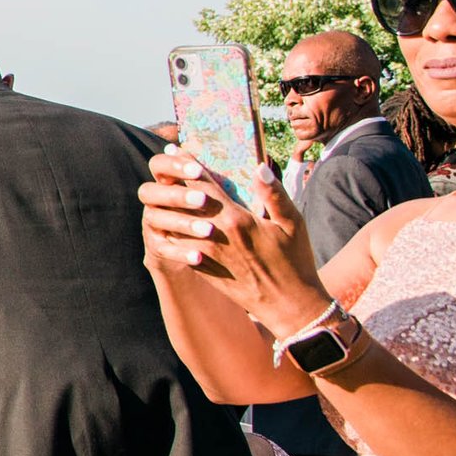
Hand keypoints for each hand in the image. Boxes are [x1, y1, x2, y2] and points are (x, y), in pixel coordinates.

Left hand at [139, 151, 330, 335]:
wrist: (288, 307)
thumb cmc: (296, 262)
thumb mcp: (293, 224)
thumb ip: (274, 194)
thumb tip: (259, 166)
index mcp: (236, 220)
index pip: (205, 185)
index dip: (189, 165)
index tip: (177, 149)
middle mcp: (216, 236)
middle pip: (186, 201)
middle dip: (173, 180)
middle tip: (162, 163)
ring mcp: (207, 254)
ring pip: (177, 223)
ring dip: (169, 206)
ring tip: (160, 189)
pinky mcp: (204, 269)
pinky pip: (180, 245)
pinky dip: (172, 230)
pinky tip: (168, 220)